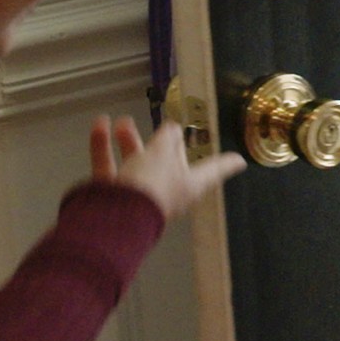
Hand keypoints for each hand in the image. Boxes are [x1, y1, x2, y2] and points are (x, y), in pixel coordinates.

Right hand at [90, 115, 246, 219]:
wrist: (111, 219)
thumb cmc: (149, 186)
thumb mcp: (164, 154)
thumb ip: (168, 138)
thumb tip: (173, 130)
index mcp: (189, 185)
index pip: (214, 170)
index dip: (226, 164)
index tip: (239, 161)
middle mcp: (165, 192)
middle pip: (169, 164)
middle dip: (164, 144)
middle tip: (164, 128)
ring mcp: (137, 196)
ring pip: (135, 164)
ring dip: (129, 141)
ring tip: (122, 121)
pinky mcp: (110, 197)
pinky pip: (109, 168)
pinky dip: (103, 146)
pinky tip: (100, 124)